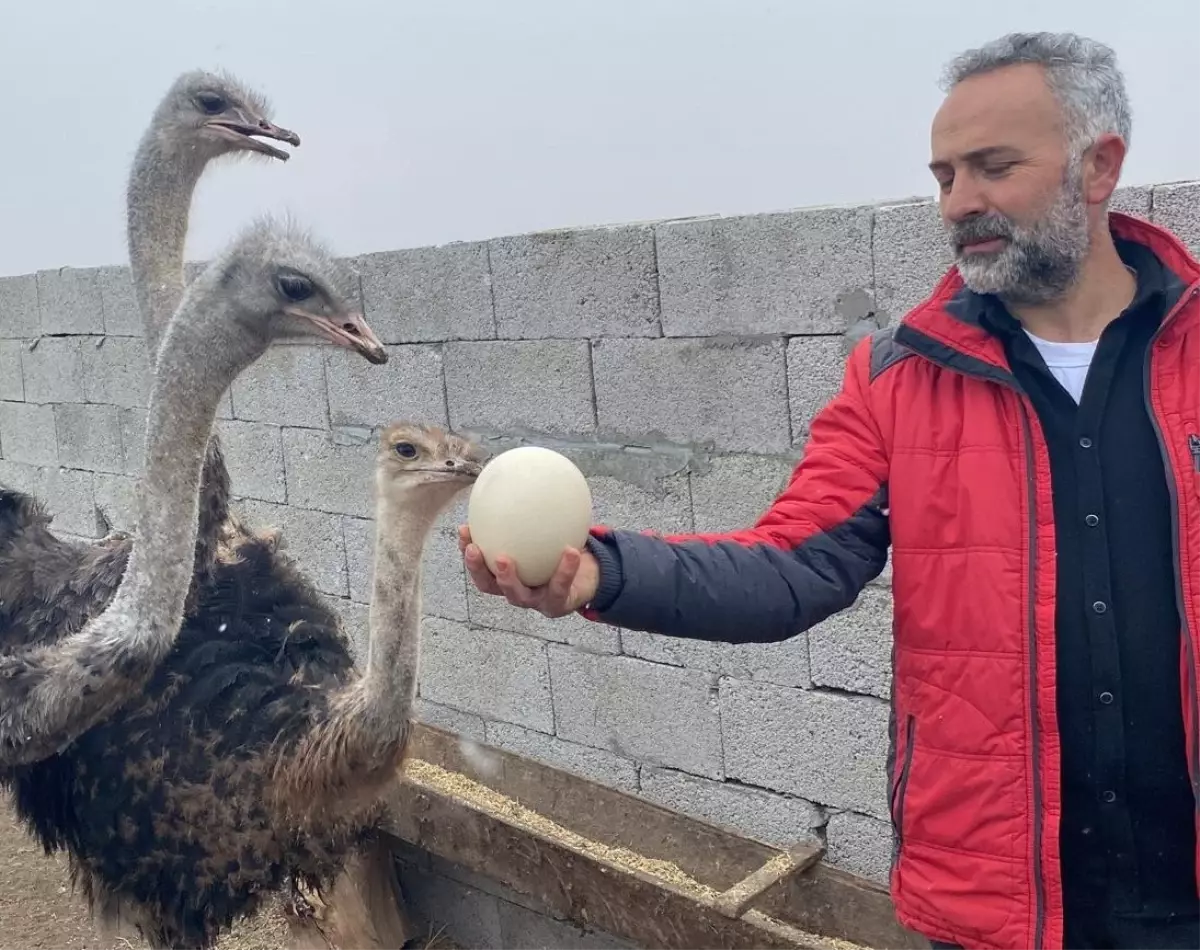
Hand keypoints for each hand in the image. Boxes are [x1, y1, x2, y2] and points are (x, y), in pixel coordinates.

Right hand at [458, 525, 599, 617]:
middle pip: (488, 585)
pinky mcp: (558, 604)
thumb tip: (522, 476)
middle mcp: (516, 591)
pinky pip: (560, 585)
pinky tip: (570, 551)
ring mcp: (535, 600)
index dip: (467, 551)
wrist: (588, 579)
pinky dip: (565, 569)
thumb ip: (531, 512)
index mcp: (507, 575)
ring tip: (505, 559)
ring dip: (508, 578)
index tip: (464, 530)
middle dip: (478, 568)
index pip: (481, 565)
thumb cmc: (559, 553)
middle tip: (473, 549)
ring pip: (517, 594)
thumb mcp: (545, 531)